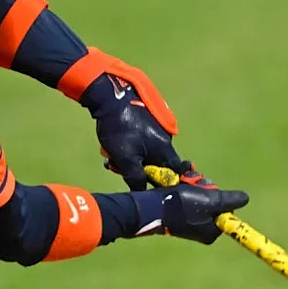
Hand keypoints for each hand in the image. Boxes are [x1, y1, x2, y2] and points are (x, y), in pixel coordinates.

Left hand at [86, 74, 187, 188]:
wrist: (112, 95)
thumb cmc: (120, 128)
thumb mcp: (125, 157)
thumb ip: (136, 177)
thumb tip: (143, 193)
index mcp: (165, 149)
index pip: (176, 172)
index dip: (170, 183)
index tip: (158, 189)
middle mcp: (166, 139)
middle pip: (157, 164)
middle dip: (140, 169)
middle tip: (119, 166)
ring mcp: (157, 129)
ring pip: (146, 152)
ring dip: (131, 156)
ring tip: (111, 153)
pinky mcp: (147, 121)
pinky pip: (141, 140)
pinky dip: (130, 144)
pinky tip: (115, 141)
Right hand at [153, 183, 248, 243]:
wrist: (152, 206)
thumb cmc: (183, 205)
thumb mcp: (212, 200)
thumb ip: (230, 200)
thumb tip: (245, 198)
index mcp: (211, 232)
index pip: (226, 209)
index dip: (219, 196)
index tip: (210, 190)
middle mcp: (201, 229)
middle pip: (213, 201)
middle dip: (205, 189)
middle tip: (196, 185)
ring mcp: (189, 220)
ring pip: (200, 195)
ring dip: (194, 185)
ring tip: (184, 182)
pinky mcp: (178, 212)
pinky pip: (188, 195)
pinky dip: (185, 187)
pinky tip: (178, 182)